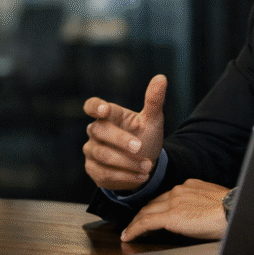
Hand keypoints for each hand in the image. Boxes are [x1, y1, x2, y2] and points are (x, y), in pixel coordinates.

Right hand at [83, 74, 166, 191]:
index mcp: (108, 116)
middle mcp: (95, 132)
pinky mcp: (94, 170)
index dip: (95, 107)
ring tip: (147, 167)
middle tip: (140, 147)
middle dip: (120, 140)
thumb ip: (154, 100)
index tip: (104, 111)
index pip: (92, 106)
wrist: (145, 165)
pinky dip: (124, 176)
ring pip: (102, 155)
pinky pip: (104, 173)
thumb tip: (162, 77)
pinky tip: (141, 177)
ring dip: (126, 162)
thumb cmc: (145, 137)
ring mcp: (92, 151)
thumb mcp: (153, 120)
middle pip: (99, 132)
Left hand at [121, 179, 229, 241]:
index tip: (151, 214)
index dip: (155, 207)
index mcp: (189, 187)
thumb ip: (199, 205)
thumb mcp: (212, 203)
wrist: (233, 211)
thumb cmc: (230, 210)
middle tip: (134, 224)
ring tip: (128, 232)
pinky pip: (146, 222)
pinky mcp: (171, 216)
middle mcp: (178, 191)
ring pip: (146, 211)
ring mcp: (173, 202)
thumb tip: (195, 216)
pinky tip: (128, 236)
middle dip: (142, 214)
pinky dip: (134, 229)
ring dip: (136, 222)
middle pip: (153, 203)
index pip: (166, 197)